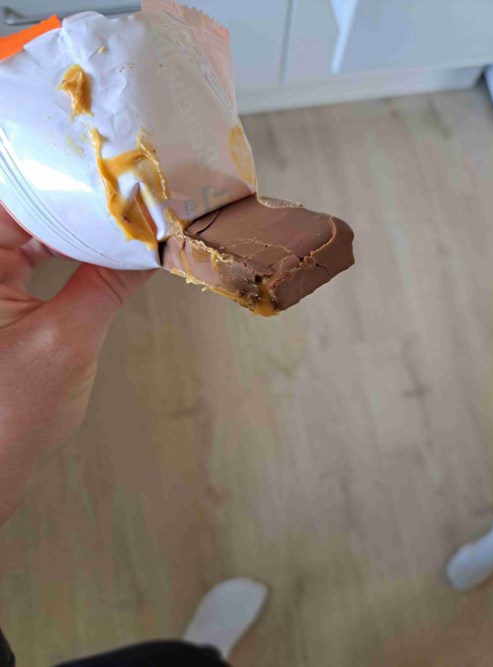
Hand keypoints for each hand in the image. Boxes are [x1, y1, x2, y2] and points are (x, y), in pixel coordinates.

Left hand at [0, 205, 152, 524]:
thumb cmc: (6, 419)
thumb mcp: (67, 341)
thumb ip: (108, 283)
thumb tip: (153, 244)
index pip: (12, 193)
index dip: (60, 174)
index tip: (107, 167)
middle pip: (21, 205)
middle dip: (72, 195)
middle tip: (122, 186)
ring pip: (28, 227)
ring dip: (71, 222)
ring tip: (117, 213)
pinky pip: (29, 254)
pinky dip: (64, 248)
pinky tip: (96, 247)